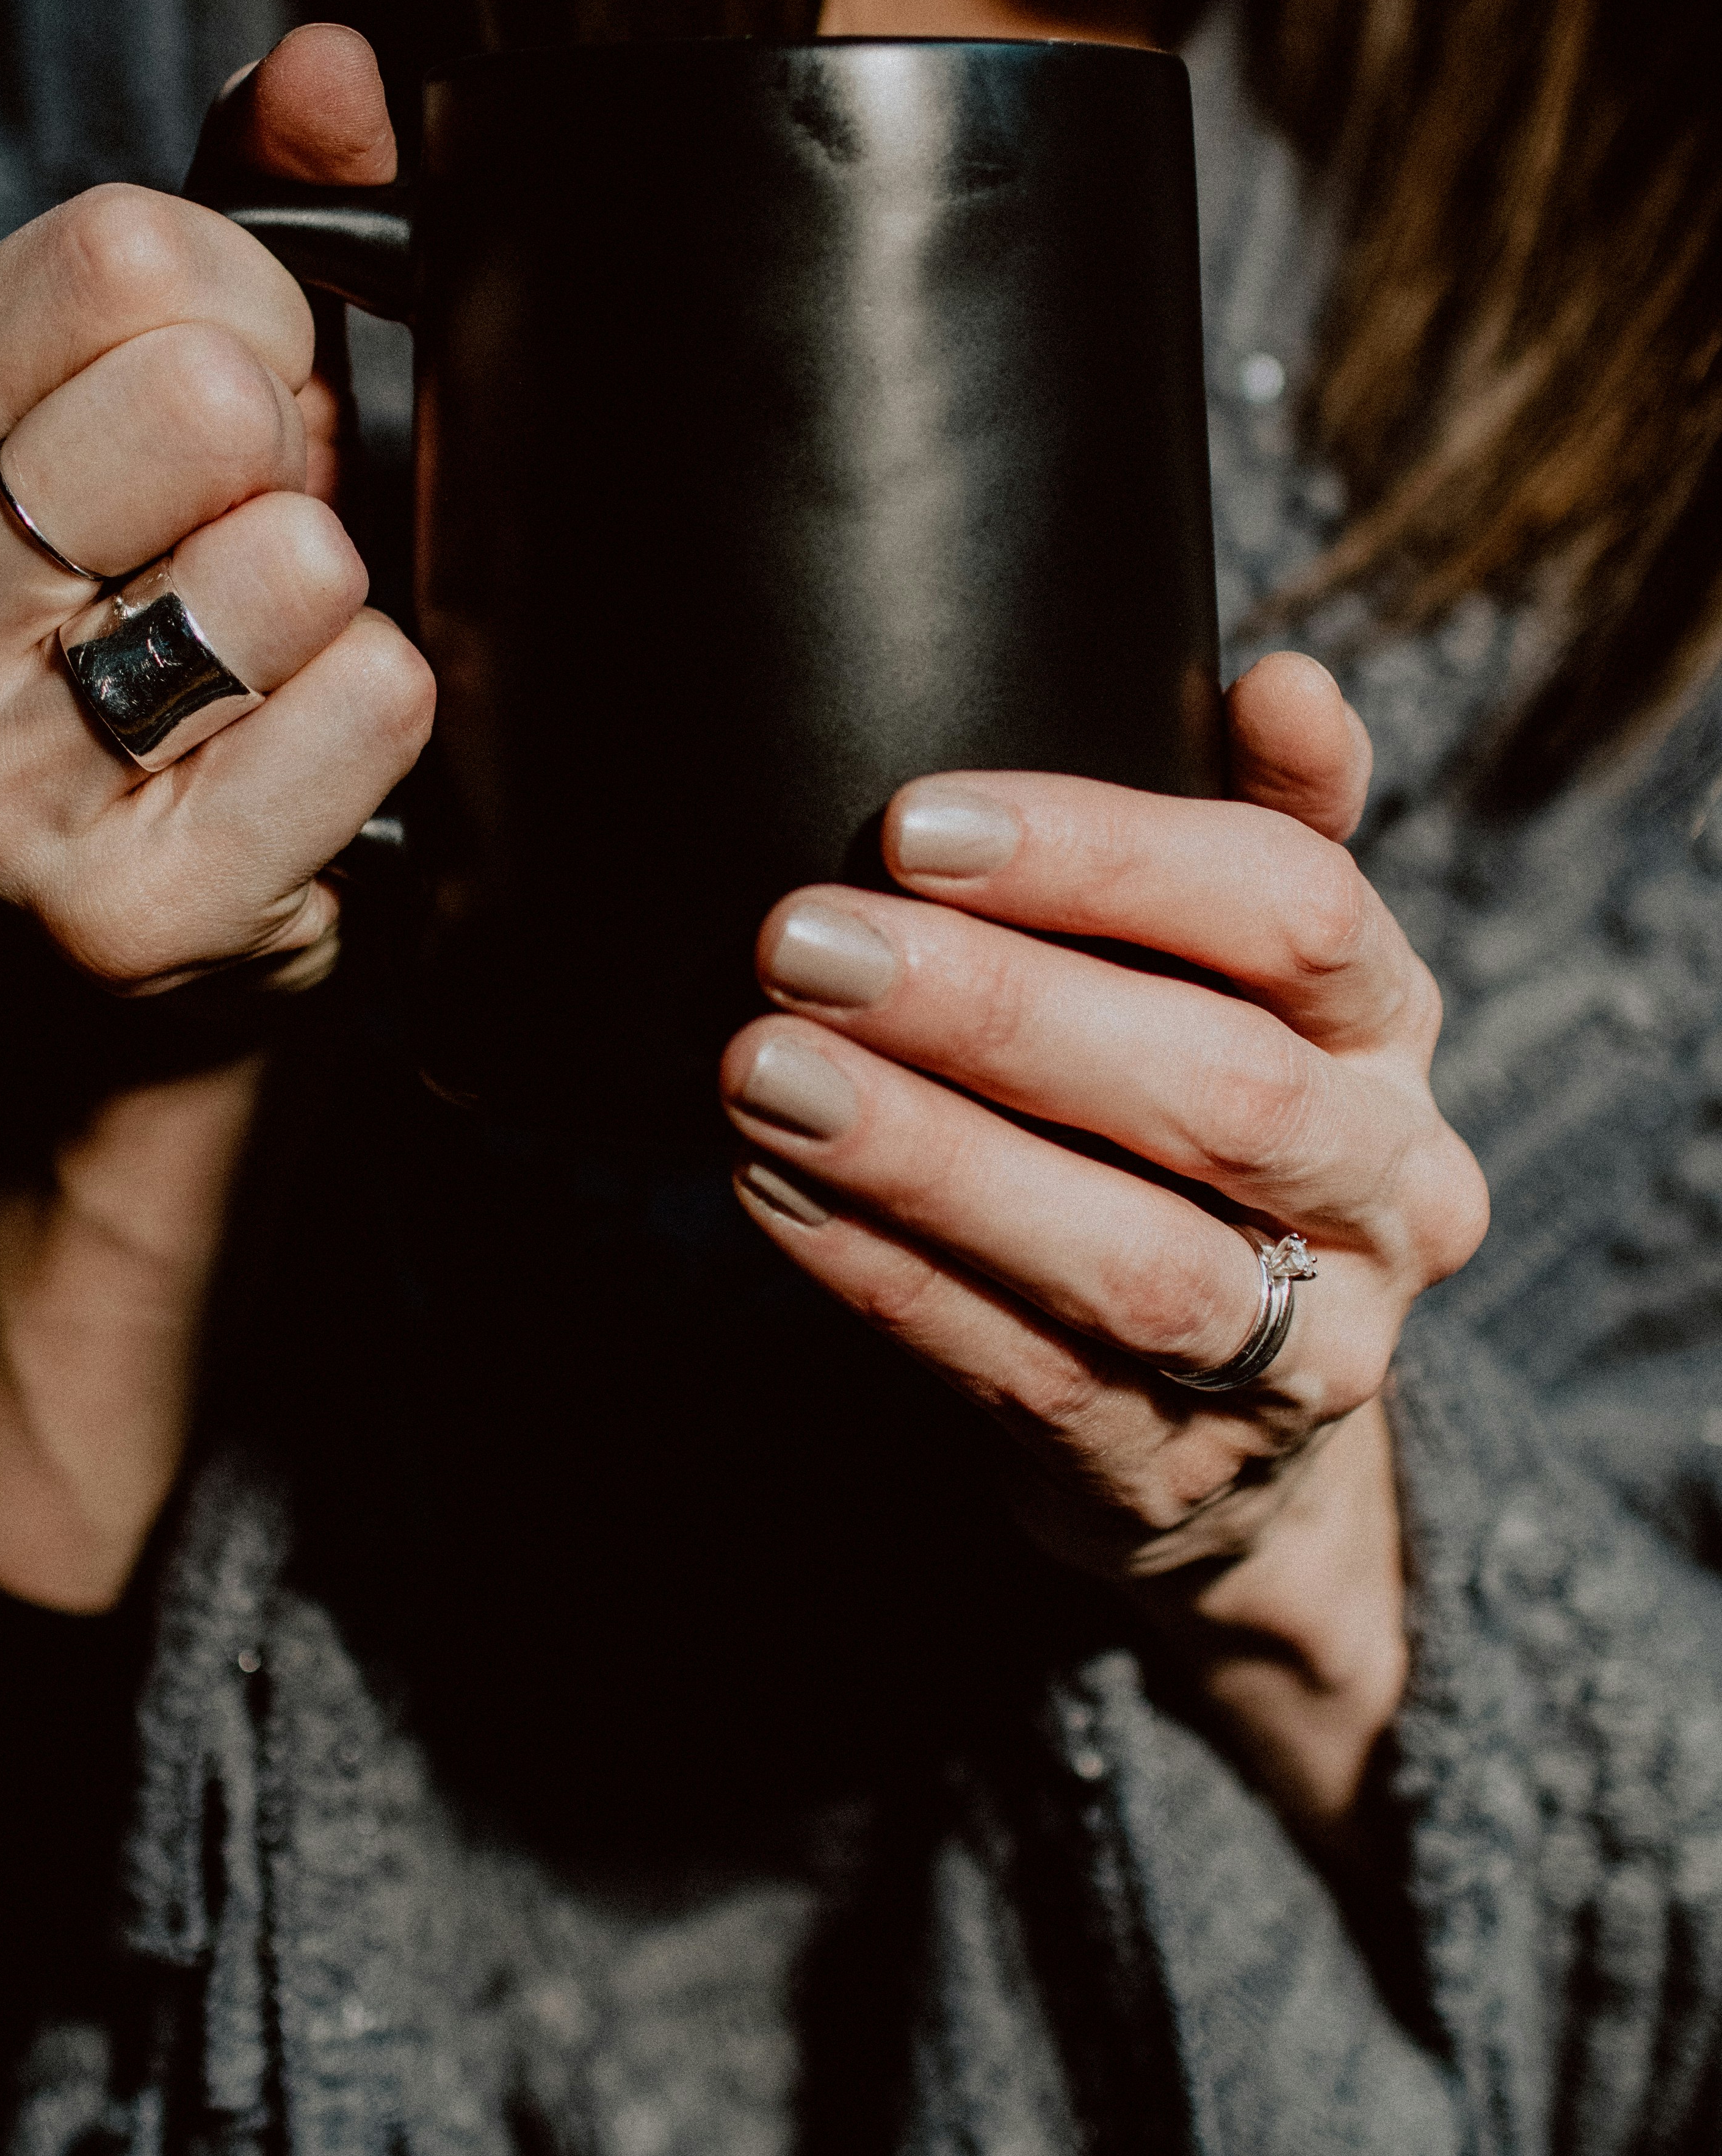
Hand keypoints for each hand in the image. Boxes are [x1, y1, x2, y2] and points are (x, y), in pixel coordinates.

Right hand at [0, 23, 433, 987]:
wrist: (173, 929)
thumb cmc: (185, 612)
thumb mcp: (198, 389)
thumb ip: (259, 208)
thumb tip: (332, 63)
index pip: (121, 254)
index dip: (257, 307)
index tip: (258, 396)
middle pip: (196, 398)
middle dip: (296, 450)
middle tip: (273, 535)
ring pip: (284, 566)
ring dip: (339, 596)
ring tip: (284, 656)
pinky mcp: (113, 918)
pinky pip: (363, 714)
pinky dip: (390, 718)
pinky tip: (323, 759)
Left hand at [720, 653, 1488, 1837]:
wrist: (1244, 1430)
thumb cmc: (1205, 1123)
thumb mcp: (1255, 974)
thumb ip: (1265, 820)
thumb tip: (1288, 680)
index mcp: (1393, 1033)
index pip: (1296, 912)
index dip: (1109, 857)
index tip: (914, 822)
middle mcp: (1386, 1194)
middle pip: (1220, 1092)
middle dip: (996, 1010)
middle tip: (804, 939)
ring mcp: (1301, 1356)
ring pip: (1126, 1260)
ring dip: (927, 1158)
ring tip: (763, 1070)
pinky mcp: (1170, 1475)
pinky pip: (1021, 1372)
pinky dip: (886, 1275)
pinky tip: (772, 1188)